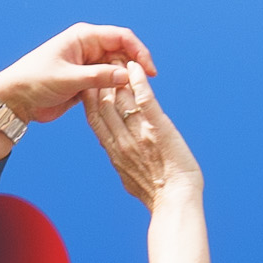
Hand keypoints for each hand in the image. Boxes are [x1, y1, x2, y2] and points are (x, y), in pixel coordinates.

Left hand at [0, 24, 156, 138]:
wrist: (14, 100)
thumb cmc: (34, 81)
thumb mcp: (68, 79)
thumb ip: (98, 77)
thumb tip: (127, 76)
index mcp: (84, 37)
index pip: (121, 37)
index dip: (139, 52)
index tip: (149, 71)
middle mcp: (88, 49)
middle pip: (122, 55)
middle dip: (133, 70)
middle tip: (142, 90)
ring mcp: (87, 66)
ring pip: (116, 72)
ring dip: (124, 84)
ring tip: (131, 100)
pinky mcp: (85, 83)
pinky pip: (107, 86)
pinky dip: (114, 94)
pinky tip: (119, 105)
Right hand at [85, 72, 198, 206]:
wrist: (175, 203)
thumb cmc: (159, 196)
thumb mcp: (131, 179)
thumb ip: (124, 161)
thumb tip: (123, 157)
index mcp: (115, 153)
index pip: (96, 120)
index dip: (90, 100)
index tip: (88, 83)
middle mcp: (122, 141)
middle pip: (104, 105)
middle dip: (101, 82)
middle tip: (102, 62)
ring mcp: (139, 134)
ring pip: (121, 100)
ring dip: (119, 77)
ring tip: (118, 59)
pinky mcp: (158, 129)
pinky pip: (145, 101)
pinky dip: (139, 82)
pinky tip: (136, 69)